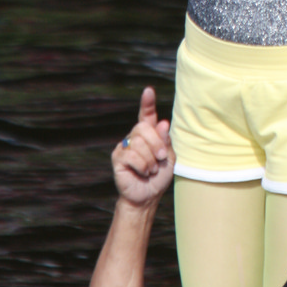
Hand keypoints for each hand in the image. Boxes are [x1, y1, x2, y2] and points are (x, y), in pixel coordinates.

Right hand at [111, 87, 174, 206]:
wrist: (148, 195)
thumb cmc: (159, 176)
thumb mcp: (169, 157)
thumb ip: (165, 141)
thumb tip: (163, 123)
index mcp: (149, 134)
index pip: (146, 115)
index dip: (147, 103)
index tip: (148, 91)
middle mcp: (135, 136)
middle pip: (144, 128)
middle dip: (157, 144)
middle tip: (162, 158)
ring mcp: (124, 146)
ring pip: (139, 142)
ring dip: (151, 159)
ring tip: (151, 169)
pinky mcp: (117, 157)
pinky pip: (132, 155)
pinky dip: (142, 165)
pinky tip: (143, 172)